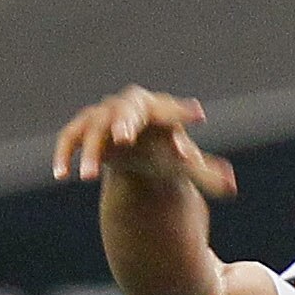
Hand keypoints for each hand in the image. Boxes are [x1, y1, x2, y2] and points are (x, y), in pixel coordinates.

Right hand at [52, 84, 236, 197]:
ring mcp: (103, 116)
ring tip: (88, 177)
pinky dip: (64, 154)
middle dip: (124, 122)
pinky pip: (69, 138)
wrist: (132, 141)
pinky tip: (62, 175)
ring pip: (94, 129)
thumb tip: (232, 187)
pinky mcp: (81, 129)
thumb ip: (207, 174)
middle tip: (124, 137)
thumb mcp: (184, 164)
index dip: (179, 114)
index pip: (170, 112)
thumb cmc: (163, 151)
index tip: (197, 116)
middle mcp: (130, 108)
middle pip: (127, 111)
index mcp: (159, 111)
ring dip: (91, 151)